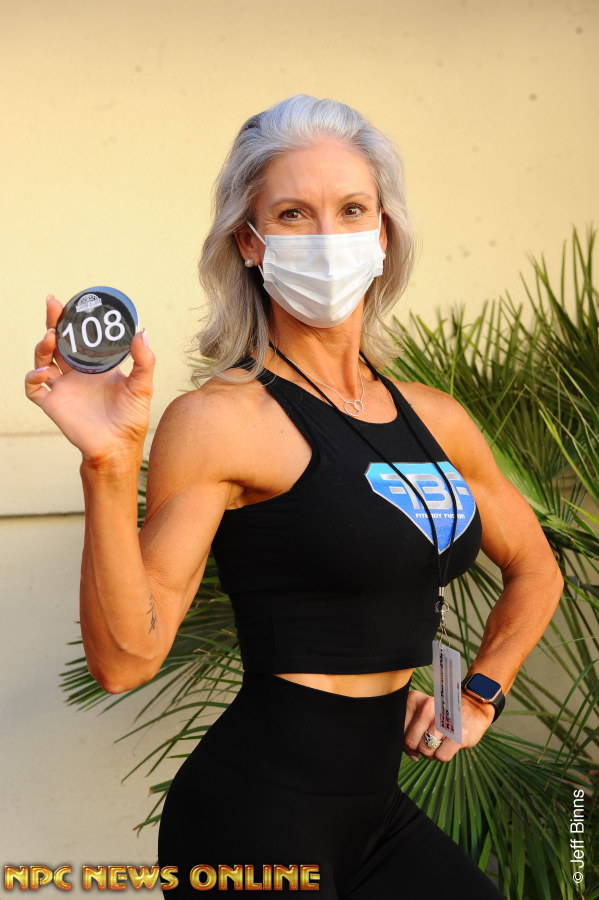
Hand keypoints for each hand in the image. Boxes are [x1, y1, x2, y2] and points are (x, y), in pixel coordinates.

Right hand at [24, 295, 155, 464]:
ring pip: (42, 359)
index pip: (81, 337)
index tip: (75, 303)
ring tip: (52, 338)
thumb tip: (142, 331)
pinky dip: (32, 377)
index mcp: (96, 366)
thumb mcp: (143, 387)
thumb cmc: (131, 419)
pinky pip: (32, 387)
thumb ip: (144, 360)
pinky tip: (44, 373)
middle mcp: (77, 374)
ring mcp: (63, 388)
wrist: (118, 448)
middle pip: (58, 342)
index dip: (75, 320)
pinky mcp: (52, 404)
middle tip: (54, 304)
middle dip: (54, 322)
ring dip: (43, 346)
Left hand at [403, 689, 495, 762]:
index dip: (405, 741)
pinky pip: (441, 757)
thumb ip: (408, 731)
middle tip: (428, 741)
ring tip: (439, 741)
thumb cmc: (440, 717)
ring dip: (431, 752)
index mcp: (413, 699)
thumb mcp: (420, 716)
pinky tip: (448, 744)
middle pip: (411, 742)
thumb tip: (411, 754)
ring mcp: (443, 718)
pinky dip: (443, 755)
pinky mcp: (458, 733)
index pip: (399, 731)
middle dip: (418, 748)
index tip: (416, 738)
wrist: (472, 710)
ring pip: (425, 750)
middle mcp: (427, 706)